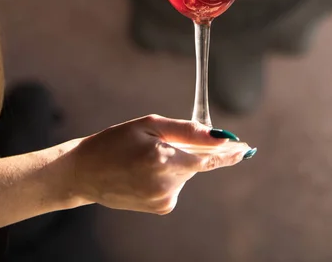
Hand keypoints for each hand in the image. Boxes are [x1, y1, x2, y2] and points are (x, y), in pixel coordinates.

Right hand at [69, 114, 250, 214]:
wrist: (85, 172)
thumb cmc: (115, 141)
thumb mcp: (149, 124)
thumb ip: (186, 130)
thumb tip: (218, 135)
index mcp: (162, 158)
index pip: (207, 157)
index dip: (229, 152)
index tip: (246, 148)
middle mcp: (166, 183)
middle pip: (196, 162)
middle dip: (189, 149)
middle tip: (161, 141)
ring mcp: (164, 199)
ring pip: (186, 172)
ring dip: (176, 161)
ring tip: (144, 158)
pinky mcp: (161, 207)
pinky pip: (176, 184)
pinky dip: (168, 174)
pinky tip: (145, 172)